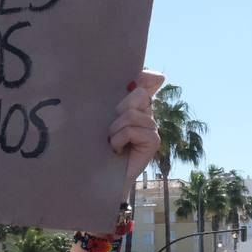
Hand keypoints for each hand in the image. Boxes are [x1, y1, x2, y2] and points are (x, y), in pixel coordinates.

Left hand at [111, 70, 163, 190]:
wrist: (100, 175)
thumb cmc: (97, 147)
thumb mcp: (101, 120)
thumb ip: (111, 100)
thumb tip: (130, 81)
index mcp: (136, 104)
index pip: (148, 80)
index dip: (146, 76)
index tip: (136, 79)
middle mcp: (147, 113)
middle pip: (138, 94)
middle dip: (120, 110)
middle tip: (112, 129)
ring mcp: (152, 127)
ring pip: (131, 114)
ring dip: (115, 130)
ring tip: (112, 142)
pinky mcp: (154, 141)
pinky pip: (132, 130)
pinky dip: (119, 140)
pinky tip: (118, 150)